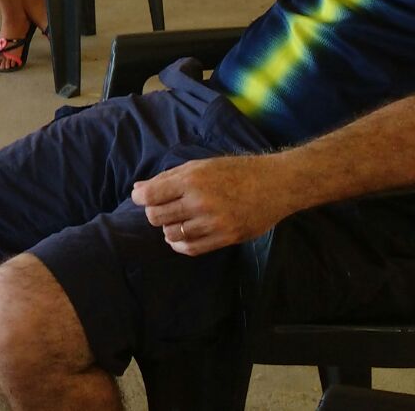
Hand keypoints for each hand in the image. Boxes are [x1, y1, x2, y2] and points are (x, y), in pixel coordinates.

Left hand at [131, 155, 295, 255]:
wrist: (276, 184)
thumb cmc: (236, 170)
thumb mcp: (201, 165)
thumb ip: (168, 178)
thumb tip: (138, 190)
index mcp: (192, 179)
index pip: (150, 196)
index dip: (139, 198)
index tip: (141, 198)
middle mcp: (200, 201)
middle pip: (156, 217)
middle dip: (154, 213)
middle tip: (163, 208)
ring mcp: (214, 222)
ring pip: (172, 234)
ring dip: (168, 229)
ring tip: (177, 220)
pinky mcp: (226, 238)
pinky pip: (192, 249)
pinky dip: (181, 245)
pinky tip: (182, 236)